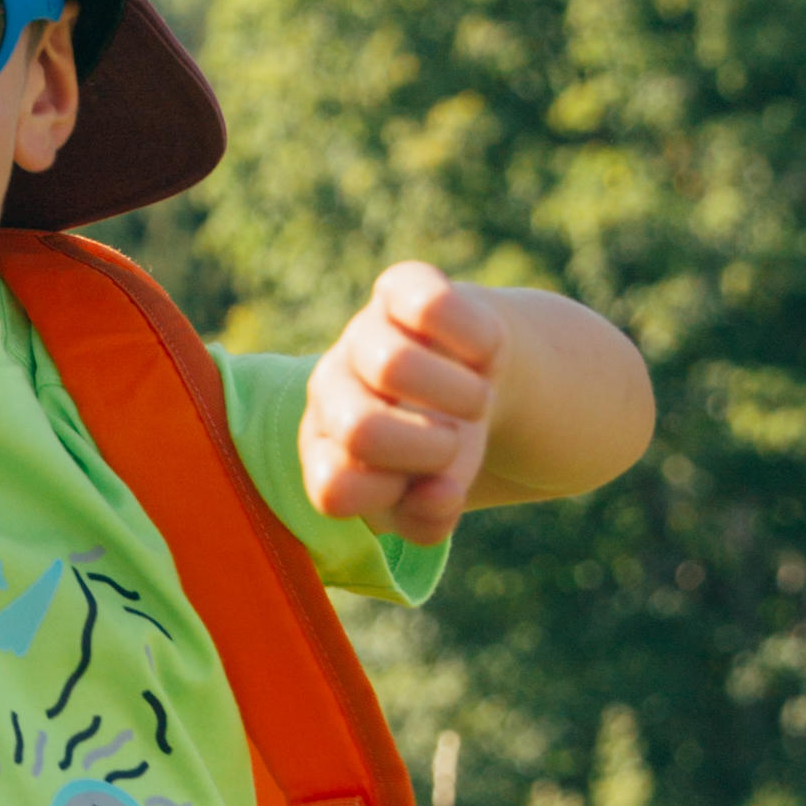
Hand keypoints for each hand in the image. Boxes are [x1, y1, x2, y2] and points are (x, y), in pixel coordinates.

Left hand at [300, 262, 507, 546]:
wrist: (478, 376)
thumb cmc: (443, 448)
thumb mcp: (434, 498)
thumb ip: (427, 519)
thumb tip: (437, 493)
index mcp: (325, 445)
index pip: (333, 489)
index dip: (394, 498)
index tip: (429, 486)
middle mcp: (330, 386)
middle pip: (360, 429)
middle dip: (430, 450)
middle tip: (456, 442)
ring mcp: (360, 332)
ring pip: (393, 365)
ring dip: (463, 399)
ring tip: (475, 402)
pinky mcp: (399, 286)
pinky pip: (431, 306)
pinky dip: (477, 341)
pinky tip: (480, 354)